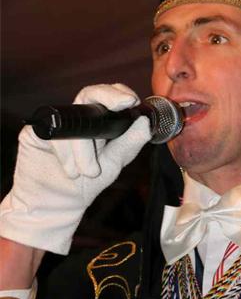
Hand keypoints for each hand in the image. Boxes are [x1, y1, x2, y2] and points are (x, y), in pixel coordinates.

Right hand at [0, 83, 150, 254]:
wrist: (55, 205)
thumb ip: (129, 144)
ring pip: (74, 119)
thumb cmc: (86, 184)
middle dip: (107, 100)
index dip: (118, 93)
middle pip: (90, 94)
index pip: (110, 95)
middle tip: (122, 105)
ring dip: (84, 148)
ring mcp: (58, 122)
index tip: (130, 100)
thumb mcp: (113, 164)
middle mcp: (80, 117)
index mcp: (100, 120)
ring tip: (86, 172)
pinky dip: (65, 152)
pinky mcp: (38, 131)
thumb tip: (145, 122)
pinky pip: (53, 132)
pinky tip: (70, 170)